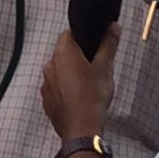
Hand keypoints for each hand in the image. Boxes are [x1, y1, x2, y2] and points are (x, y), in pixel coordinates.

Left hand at [42, 25, 117, 144]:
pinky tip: (80, 98)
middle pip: (65, 53)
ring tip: (89, 85)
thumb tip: (113, 27)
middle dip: (79, 57)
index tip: (95, 47)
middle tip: (96, 67)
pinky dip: (66, 90)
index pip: (69, 34)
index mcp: (62, 52)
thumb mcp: (105, 67)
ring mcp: (46, 84)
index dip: (84, 38)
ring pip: (60, 71)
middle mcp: (50, 65)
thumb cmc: (93, 97)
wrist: (82, 130)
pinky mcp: (47, 100)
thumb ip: (108, 44)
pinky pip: (56, 88)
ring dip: (72, 74)